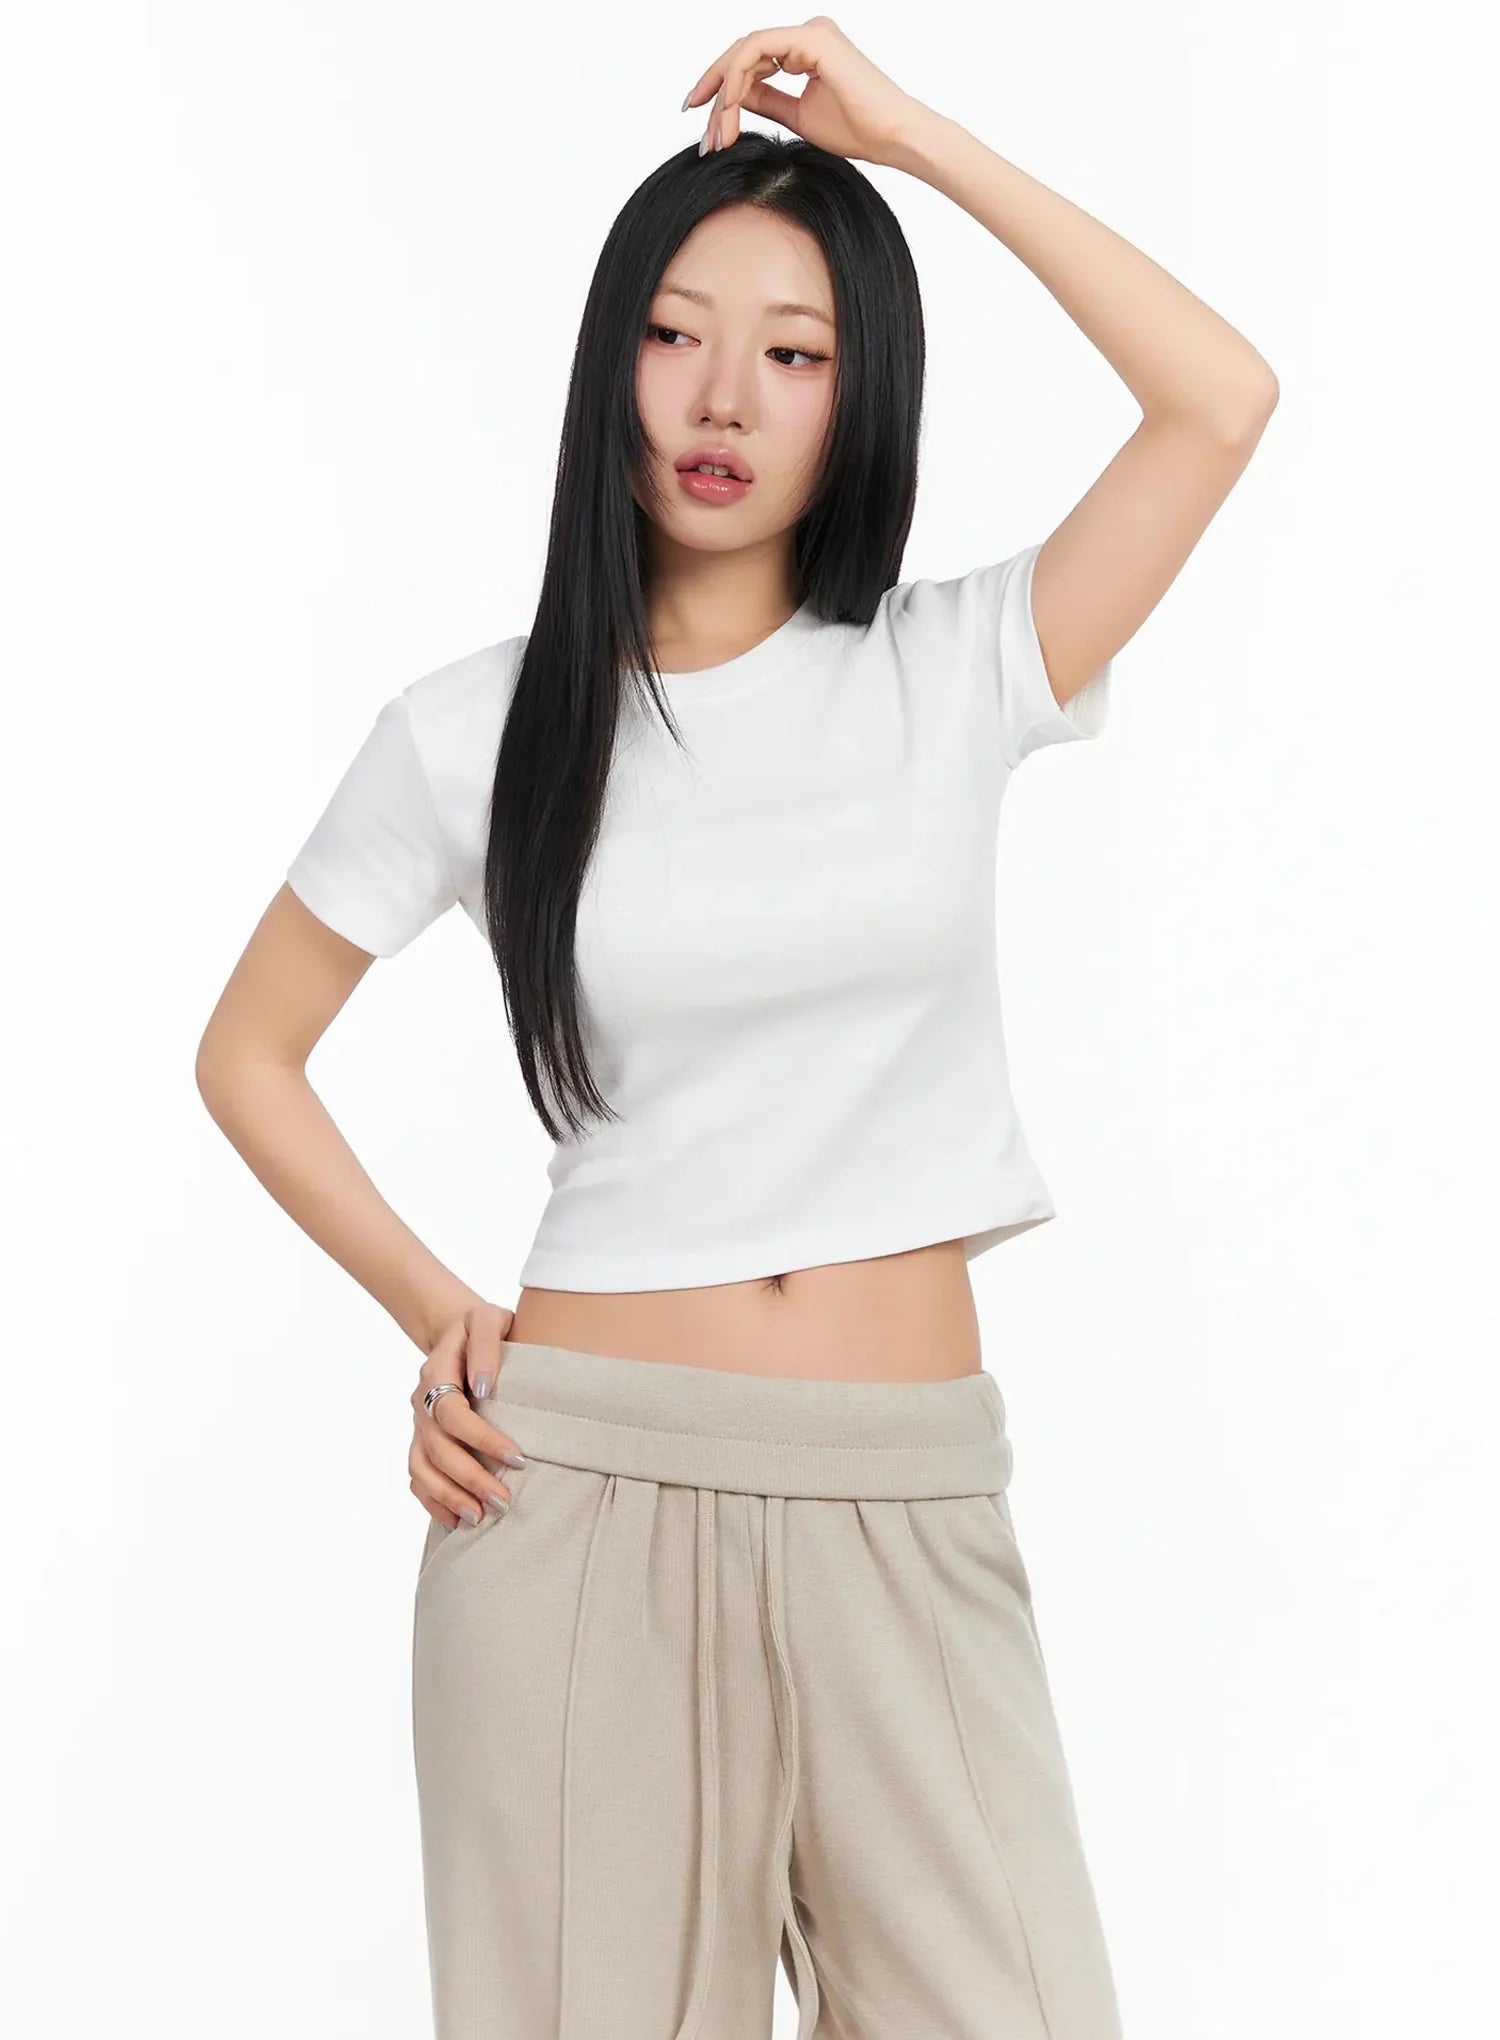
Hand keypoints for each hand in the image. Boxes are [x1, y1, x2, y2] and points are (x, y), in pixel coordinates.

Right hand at [408, 1299, 527, 1528]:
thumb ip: (486, 1345)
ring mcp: (418, 1424)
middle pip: (438, 1449)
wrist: (458, 1331)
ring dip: (449, 1496)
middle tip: (503, 1501)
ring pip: (422, 1468)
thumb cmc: (483, 1327)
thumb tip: (483, 1387)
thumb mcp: (489, 1320)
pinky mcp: (420, 1440)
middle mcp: (422, 1402)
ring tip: (480, 1518)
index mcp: (436, 1371)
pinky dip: (432, 1501)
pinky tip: (457, 1520)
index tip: (518, 1458)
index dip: (482, 1439)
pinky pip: (417, 1476)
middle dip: (470, 1478)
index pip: (453, 1414)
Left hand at [683, 14, 926, 167]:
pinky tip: (728, 107)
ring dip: (722, 93)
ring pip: (745, 52)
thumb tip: (731, 97)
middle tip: (696, 125)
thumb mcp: (797, 116)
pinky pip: (757, 50)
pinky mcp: (811, 39)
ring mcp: (809, 33)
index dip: (721, 89)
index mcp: (805, 49)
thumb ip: (765, 100)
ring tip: (716, 133)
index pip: (751, 61)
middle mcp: (806, 35)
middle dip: (713, 90)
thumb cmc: (858, 130)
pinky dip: (737, 77)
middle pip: (743, 54)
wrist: (893, 137)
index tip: (703, 121)